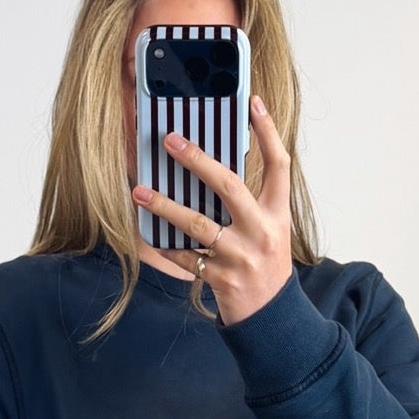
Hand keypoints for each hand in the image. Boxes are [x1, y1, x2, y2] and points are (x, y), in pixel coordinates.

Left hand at [133, 95, 293, 325]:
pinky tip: (146, 234)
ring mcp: (241, 256)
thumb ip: (249, 202)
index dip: (268, 132)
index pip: (279, 164)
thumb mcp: (268, 229)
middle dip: (198, 160)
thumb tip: (211, 168)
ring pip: (197, 224)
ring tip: (139, 191)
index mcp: (278, 214)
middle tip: (170, 140)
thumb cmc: (264, 264)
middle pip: (229, 186)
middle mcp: (262, 231)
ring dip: (165, 205)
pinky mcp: (221, 278)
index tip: (253, 102)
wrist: (272, 316)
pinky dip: (164, 245)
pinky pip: (185, 256)